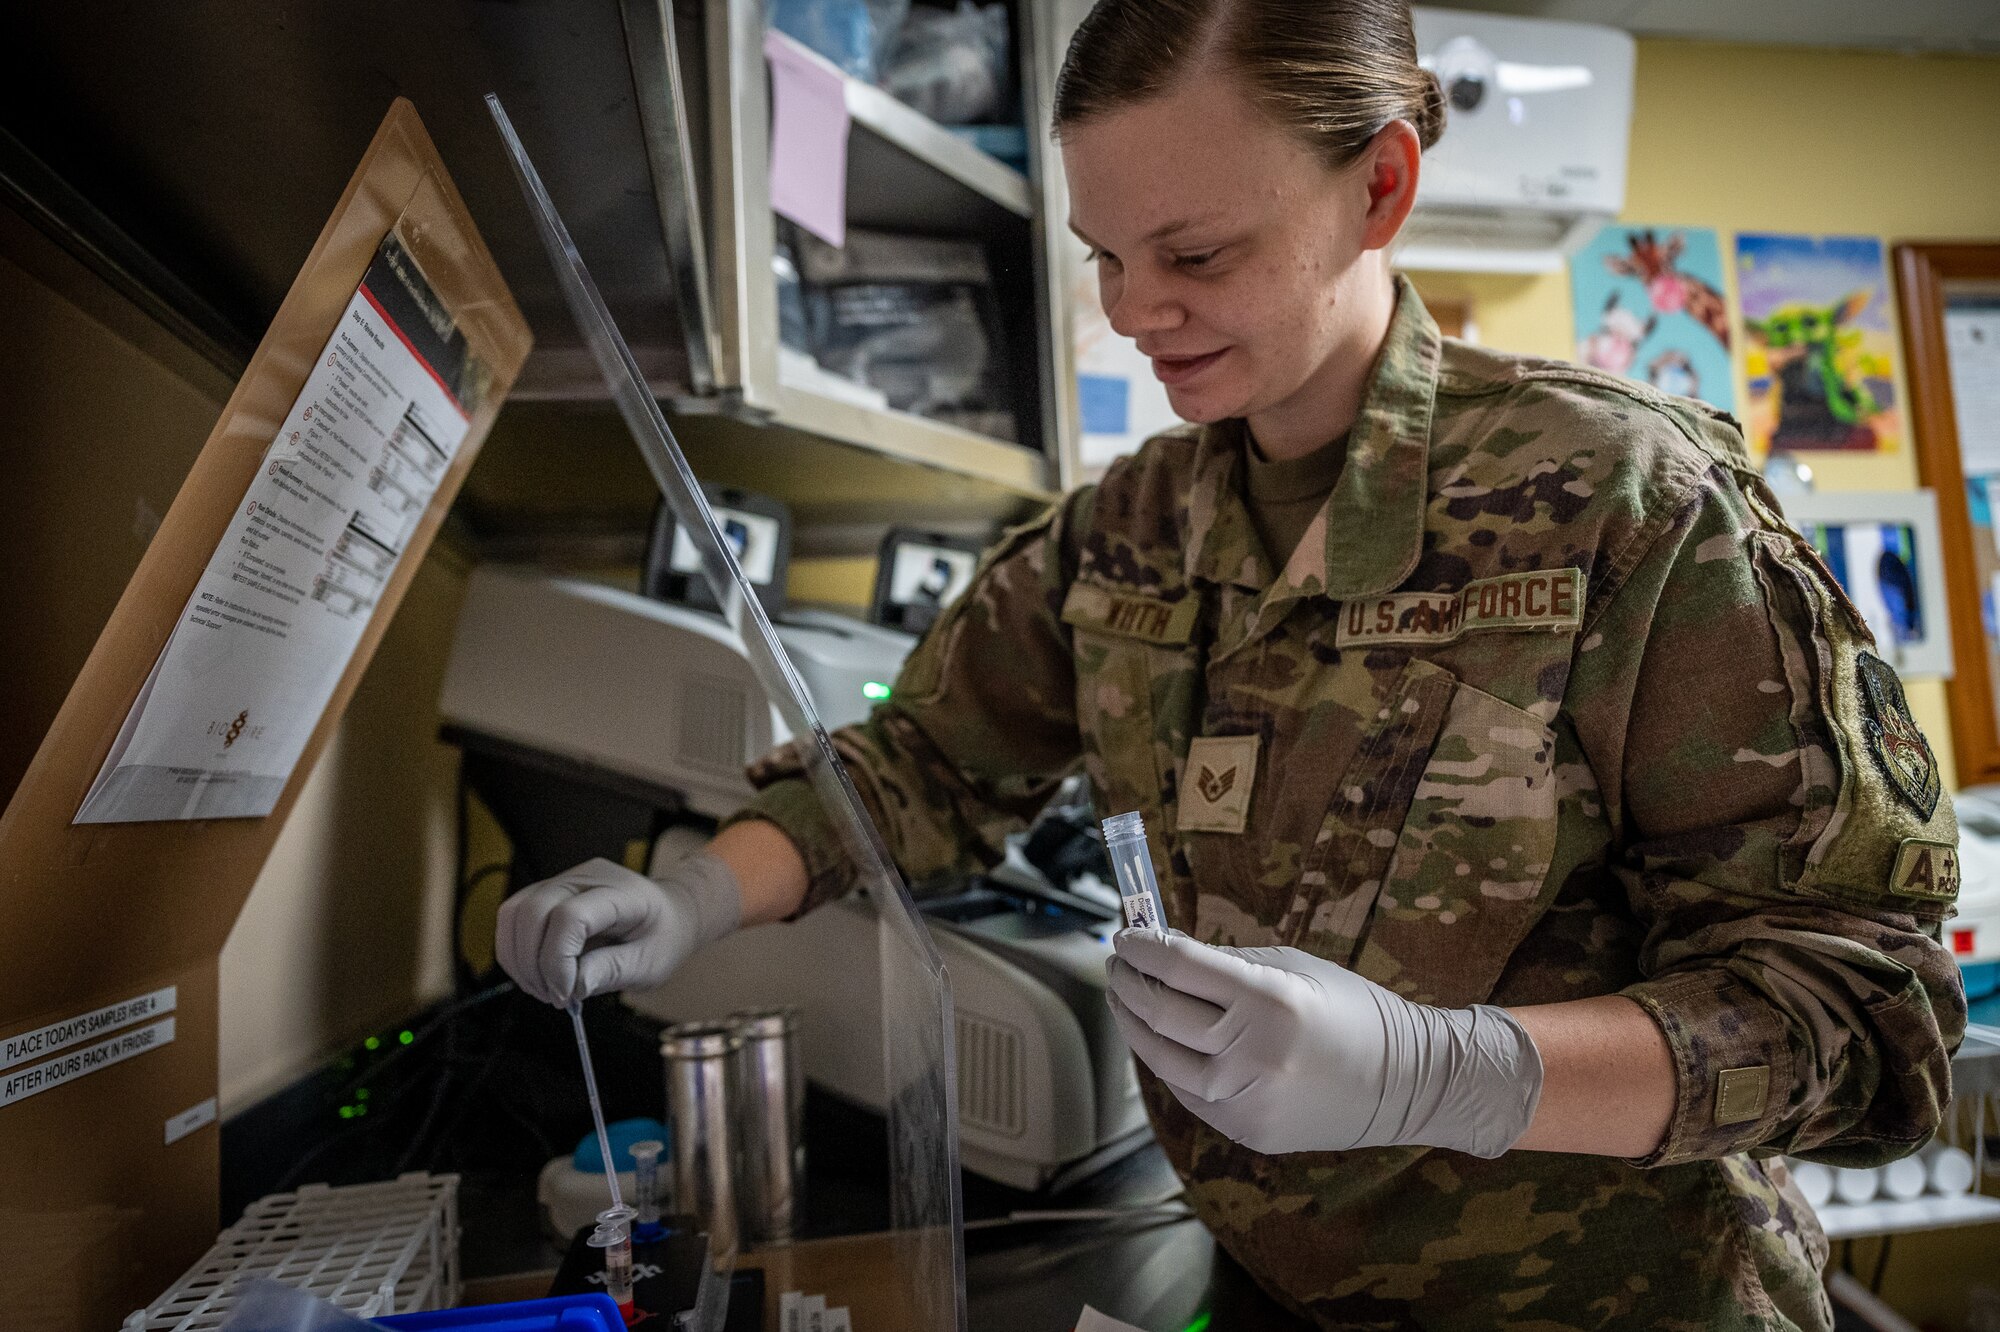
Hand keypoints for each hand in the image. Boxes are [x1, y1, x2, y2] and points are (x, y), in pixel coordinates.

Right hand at [495, 853, 741, 1005]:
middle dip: (533, 963)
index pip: (570, 916)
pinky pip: (514, 917)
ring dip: (518, 959)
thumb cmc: (664, 935)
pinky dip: (515, 951)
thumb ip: (613, 971)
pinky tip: (537, 975)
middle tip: (555, 996)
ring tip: (545, 989)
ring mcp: (564, 881)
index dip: (558, 960)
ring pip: (514, 912)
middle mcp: (586, 878)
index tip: (567, 994)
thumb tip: (573, 986)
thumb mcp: (651, 963)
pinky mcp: (548, 893)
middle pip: (533, 910)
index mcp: (621, 893)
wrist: (670, 912)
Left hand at [1106, 931, 1541, 1157]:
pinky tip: (1161, 1037)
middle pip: (1158, 1013)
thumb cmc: (1353, 1013)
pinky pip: (1186, 1090)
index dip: (1142, 947)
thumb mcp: (1295, 967)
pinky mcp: (1243, 1130)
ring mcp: (1244, 1100)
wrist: (1405, 1084)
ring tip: (1125, 997)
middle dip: (1127, 982)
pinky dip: (1166, 1059)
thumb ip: (1227, 963)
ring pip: (1159, 1059)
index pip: (1178, 968)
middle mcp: (1250, 1054)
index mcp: (1268, 1001)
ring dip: (1133, 1022)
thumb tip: (1166, 953)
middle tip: (1116, 962)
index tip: (1124, 935)